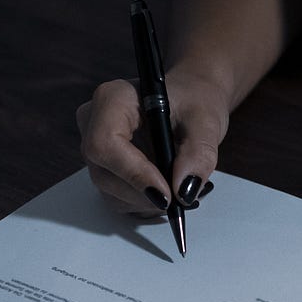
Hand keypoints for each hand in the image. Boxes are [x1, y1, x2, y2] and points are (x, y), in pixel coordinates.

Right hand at [76, 72, 229, 217]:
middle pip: (104, 173)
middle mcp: (94, 122)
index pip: (105, 143)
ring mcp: (96, 148)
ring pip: (110, 191)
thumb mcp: (206, 122)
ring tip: (179, 189)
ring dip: (147, 201)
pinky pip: (116, 197)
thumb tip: (183, 190)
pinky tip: (167, 189)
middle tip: (181, 196)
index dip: (134, 173)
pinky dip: (145, 203)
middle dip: (145, 193)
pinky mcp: (104, 168)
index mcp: (113, 98)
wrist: (192, 103)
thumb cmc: (194, 101)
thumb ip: (198, 154)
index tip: (166, 193)